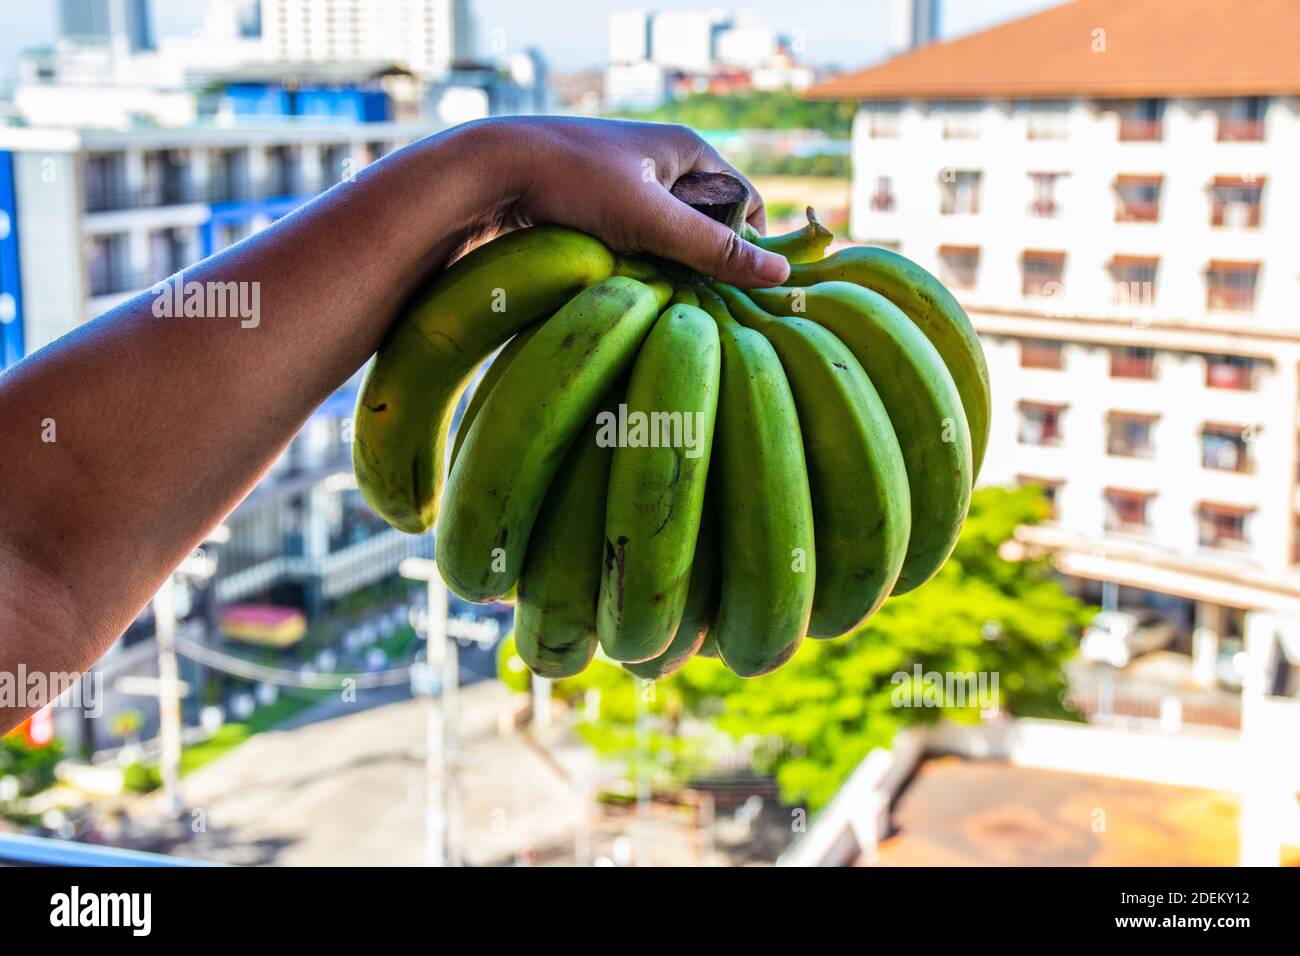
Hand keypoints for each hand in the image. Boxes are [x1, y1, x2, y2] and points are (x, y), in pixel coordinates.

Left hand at [475, 116, 789, 287]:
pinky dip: (635, 270)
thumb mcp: (651, 219)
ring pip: (668, 242)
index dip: (746, 243)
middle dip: (702, 262)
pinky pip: (634, 247)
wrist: (487, 173)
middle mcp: (661, 165)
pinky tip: (624, 291)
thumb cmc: (574, 181)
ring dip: (666, 271)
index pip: (743, 202)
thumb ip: (713, 248)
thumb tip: (780, 272)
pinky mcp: (597, 212)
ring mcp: (627, 189)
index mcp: (687, 150)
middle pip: (706, 225)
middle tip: (694, 302)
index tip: (735, 287)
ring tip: (656, 299)